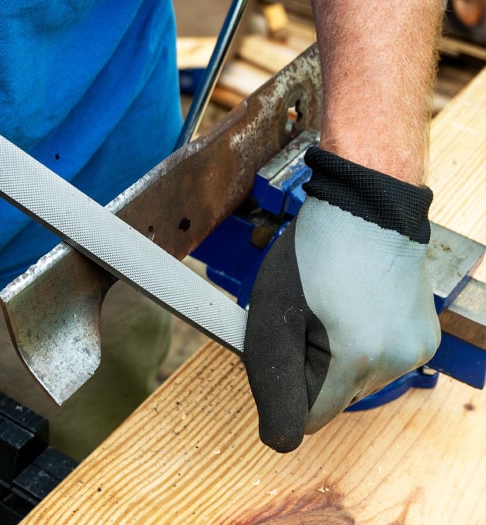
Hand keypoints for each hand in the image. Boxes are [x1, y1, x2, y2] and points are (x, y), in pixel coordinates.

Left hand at [244, 147, 440, 452]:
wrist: (364, 208)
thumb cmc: (313, 255)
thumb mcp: (272, 315)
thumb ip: (273, 383)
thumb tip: (278, 438)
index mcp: (355, 360)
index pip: (307, 420)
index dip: (285, 389)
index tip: (283, 347)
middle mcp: (395, 363)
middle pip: (333, 401)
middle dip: (310, 371)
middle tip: (304, 319)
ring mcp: (415, 351)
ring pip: (357, 383)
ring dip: (336, 360)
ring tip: (331, 308)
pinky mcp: (425, 339)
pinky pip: (381, 363)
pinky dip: (363, 347)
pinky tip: (355, 308)